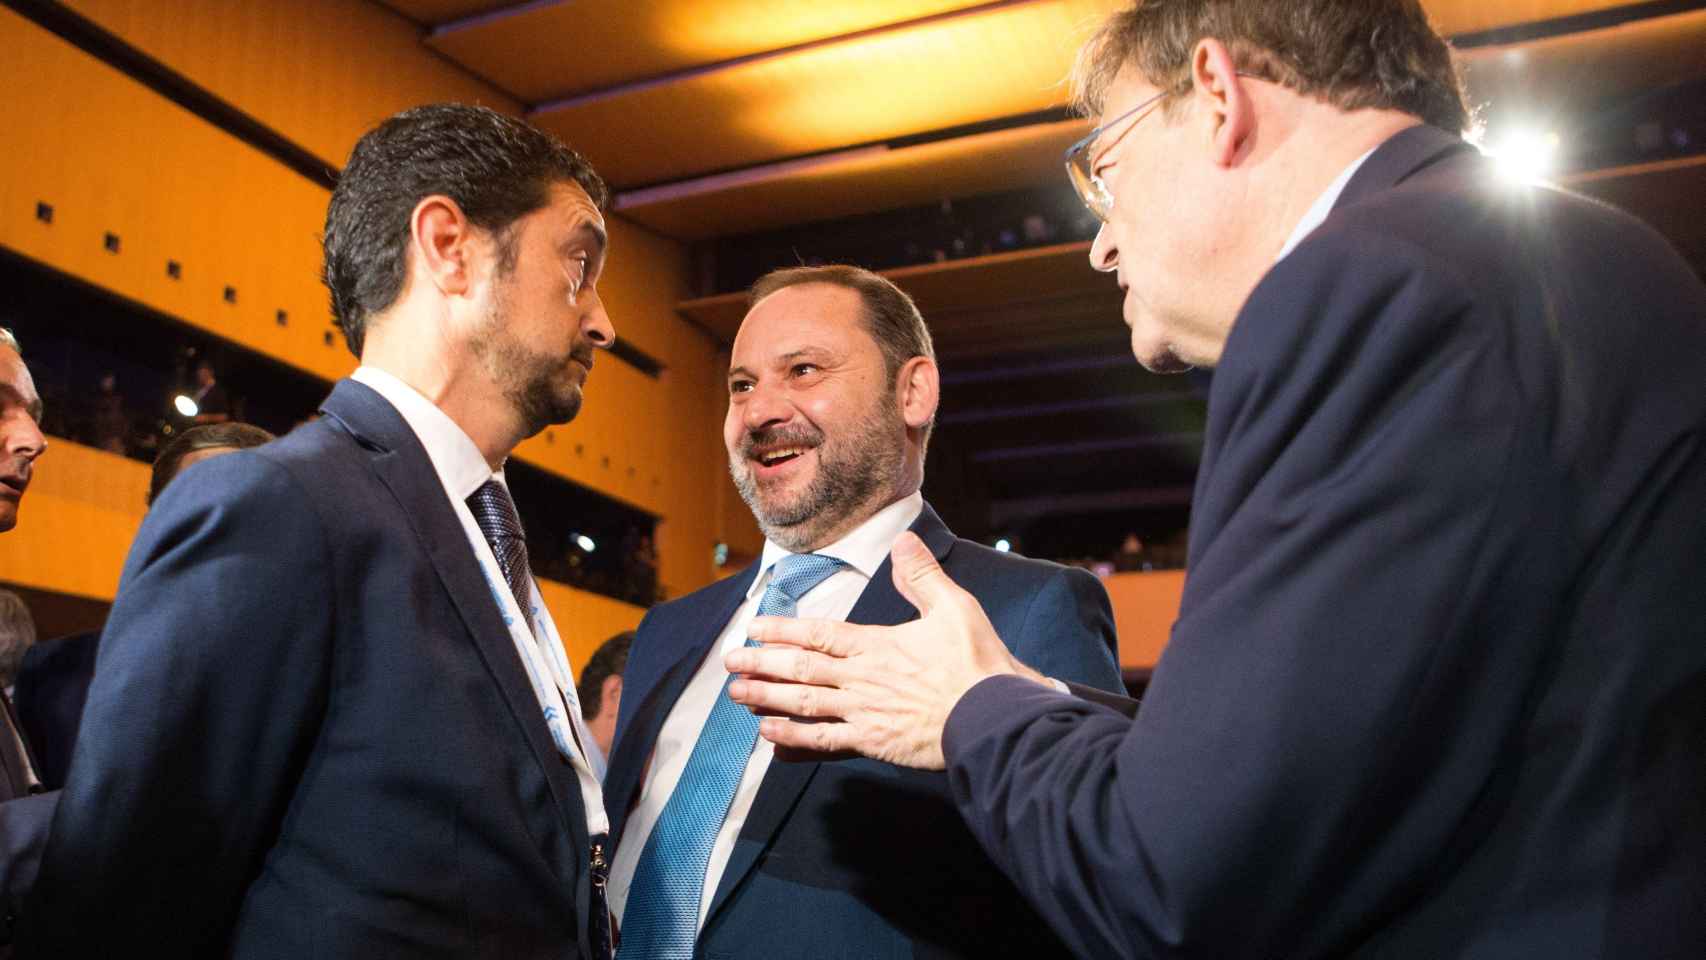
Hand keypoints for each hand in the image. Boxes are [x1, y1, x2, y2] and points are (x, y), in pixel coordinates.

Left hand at [725, 532, 1049, 769]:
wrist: (993, 718)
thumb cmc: (976, 664)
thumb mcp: (954, 607)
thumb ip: (922, 576)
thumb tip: (904, 541)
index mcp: (876, 645)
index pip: (818, 633)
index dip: (782, 629)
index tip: (754, 626)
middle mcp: (861, 678)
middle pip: (800, 668)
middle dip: (761, 663)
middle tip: (729, 661)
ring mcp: (863, 713)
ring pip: (803, 704)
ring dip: (766, 697)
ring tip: (735, 694)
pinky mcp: (873, 743)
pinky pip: (823, 741)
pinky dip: (793, 739)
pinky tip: (768, 737)